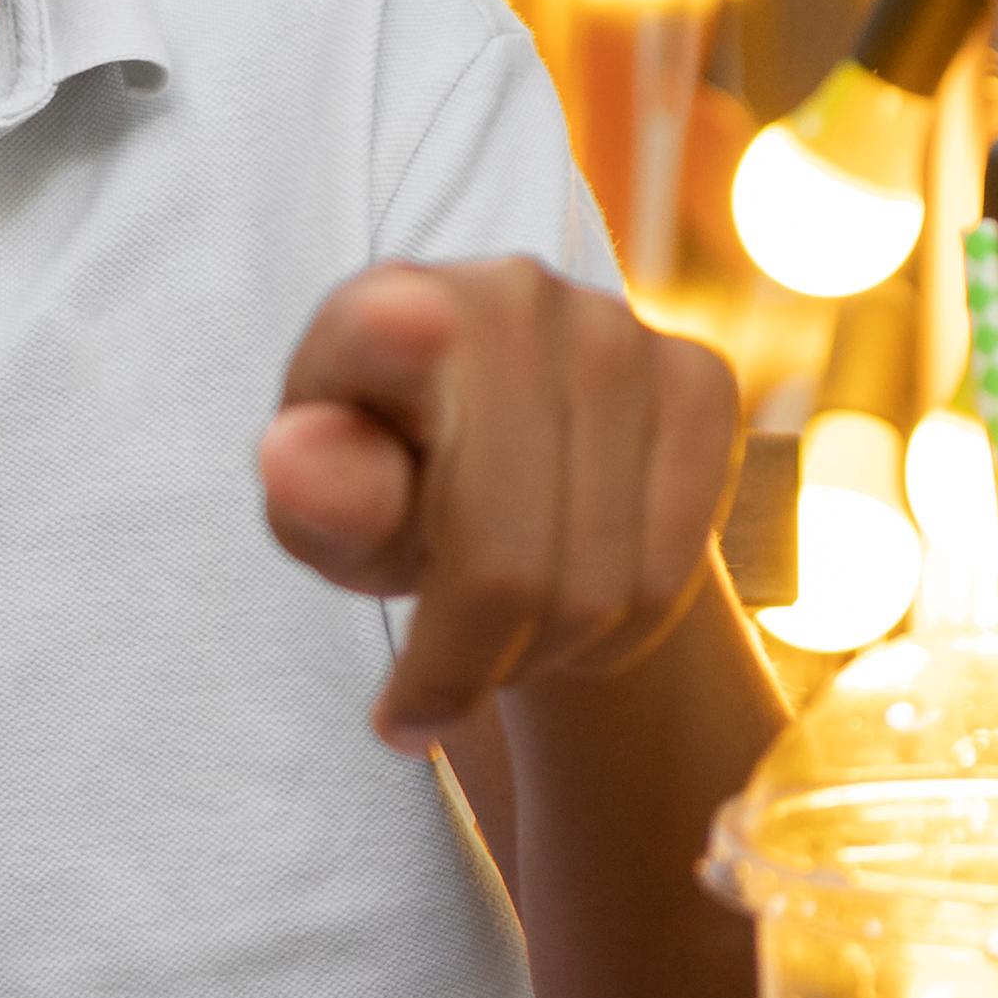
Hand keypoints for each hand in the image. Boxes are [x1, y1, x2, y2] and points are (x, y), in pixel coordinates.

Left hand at [258, 255, 738, 749]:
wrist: (500, 446)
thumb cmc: (384, 481)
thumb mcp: (324, 510)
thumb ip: (314, 495)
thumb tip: (297, 455)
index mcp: (379, 314)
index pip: (385, 329)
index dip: (394, 333)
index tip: (407, 325)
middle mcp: (513, 298)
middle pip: (507, 560)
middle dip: (465, 667)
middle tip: (426, 699)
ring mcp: (621, 331)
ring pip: (601, 588)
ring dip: (542, 656)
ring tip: (494, 642)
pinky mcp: (701, 379)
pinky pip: (671, 575)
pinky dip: (617, 636)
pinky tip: (568, 615)